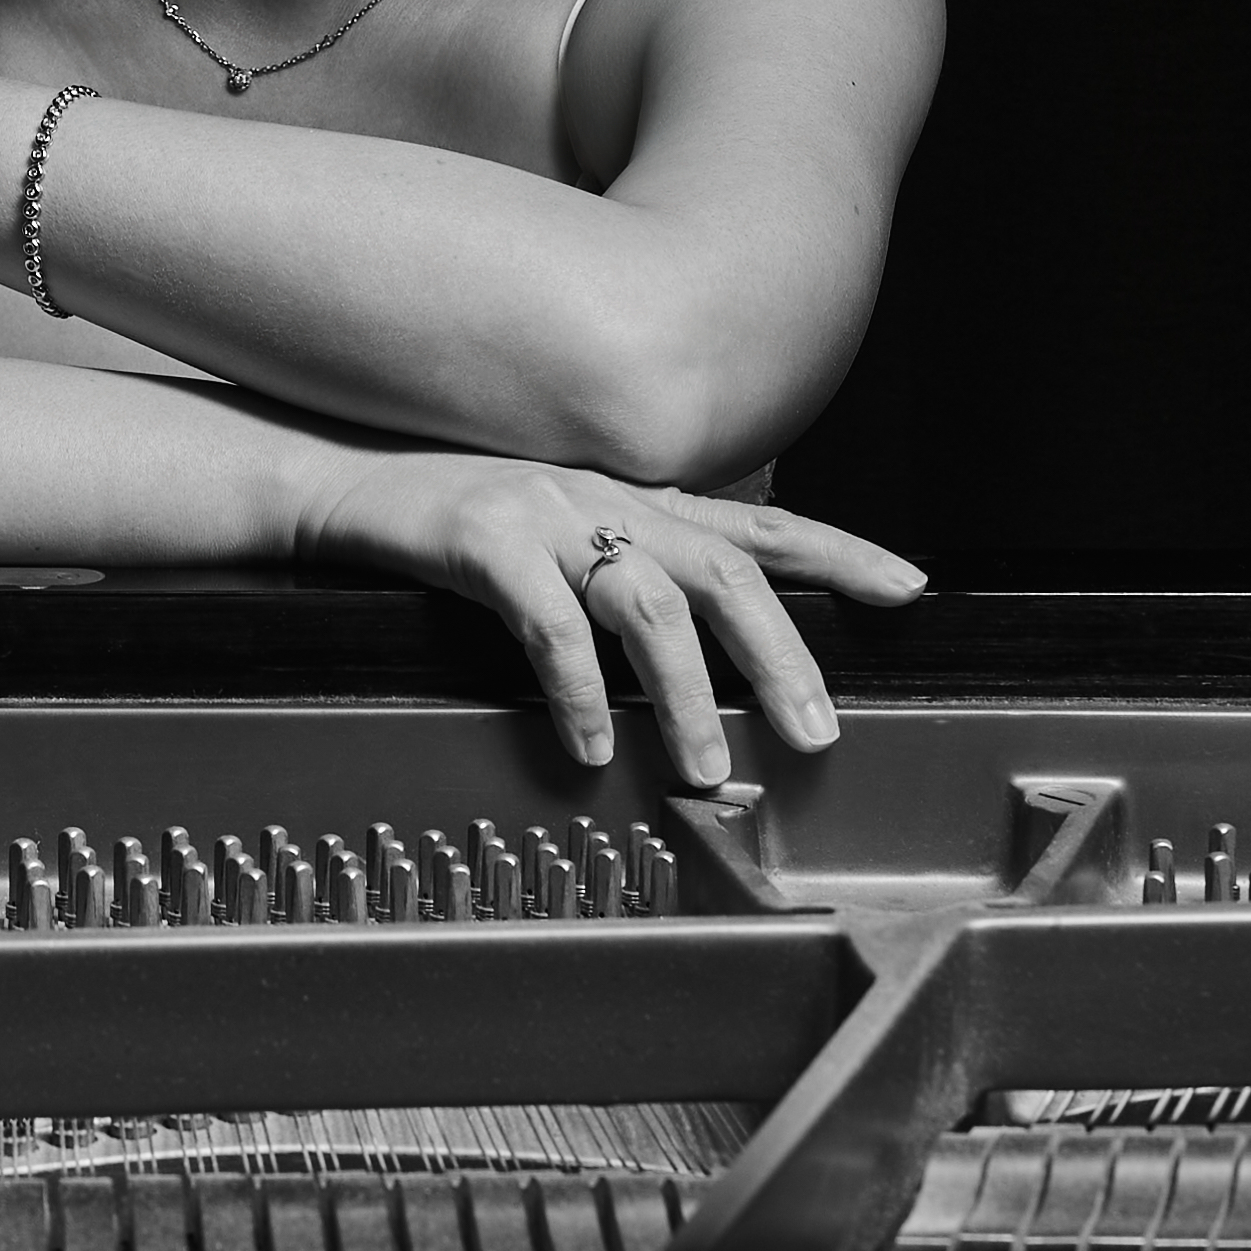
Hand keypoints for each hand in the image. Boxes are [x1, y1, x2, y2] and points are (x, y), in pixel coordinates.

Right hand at [297, 449, 927, 788]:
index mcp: (636, 502)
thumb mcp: (562, 539)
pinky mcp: (482, 538)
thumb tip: (699, 660)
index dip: (842, 552)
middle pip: (725, 571)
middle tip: (818, 735)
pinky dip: (579, 691)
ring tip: (711, 771)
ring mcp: (545, 511)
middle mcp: (605, 498)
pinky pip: (547, 622)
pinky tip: (594, 749)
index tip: (912, 588)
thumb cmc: (457, 526)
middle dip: (782, 654)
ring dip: (688, 693)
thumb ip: (630, 580)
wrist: (338, 479)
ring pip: (647, 603)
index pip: (762, 526)